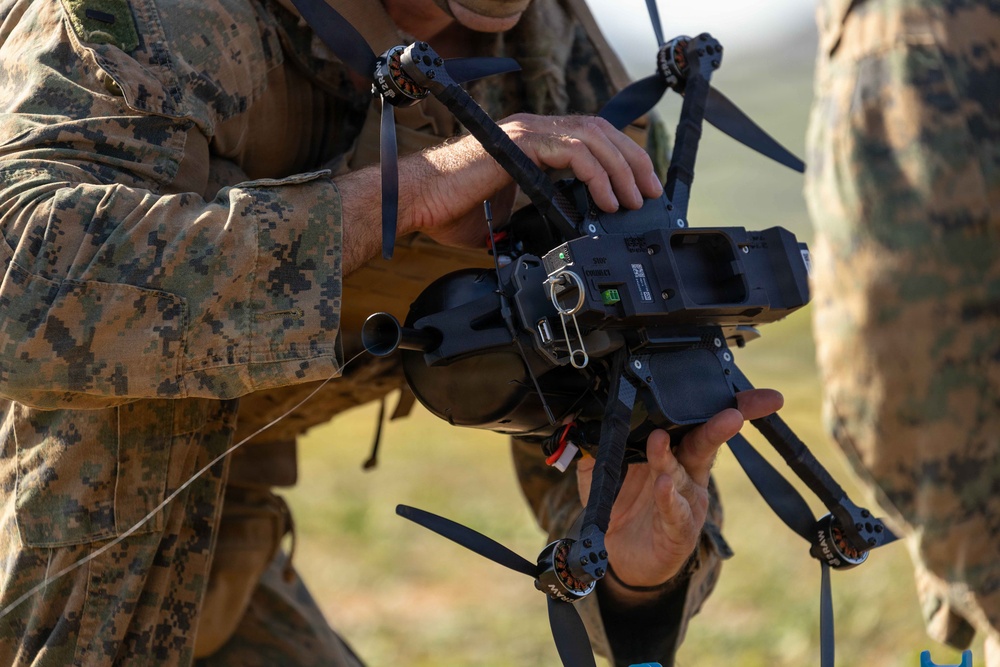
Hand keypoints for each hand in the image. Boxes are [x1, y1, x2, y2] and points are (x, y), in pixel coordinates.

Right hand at [338, 112, 661, 273]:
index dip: (621, 160)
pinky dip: (597, 174)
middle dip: (632, 162)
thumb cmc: (450, 210)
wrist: (417, 203)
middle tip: (650, 194)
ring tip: (633, 200)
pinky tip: (606, 199)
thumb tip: (560, 238)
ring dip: (621, 169)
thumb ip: (536, 216)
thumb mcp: (508, 216)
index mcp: (532, 142)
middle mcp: (533, 130)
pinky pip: (572, 151)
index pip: (590, 138)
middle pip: (601, 131)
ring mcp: (526, 132)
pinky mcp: (519, 142)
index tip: (640, 190)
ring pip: (593, 136)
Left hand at [576, 389, 783, 593]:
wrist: (620, 555)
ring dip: (668, 458)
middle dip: (722, 425)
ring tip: (657, 441)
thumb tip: (583, 418)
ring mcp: (686, 501)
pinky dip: (668, 498)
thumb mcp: (603, 471)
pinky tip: (663, 484)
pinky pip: (674, 512)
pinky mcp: (678, 530)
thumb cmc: (622, 505)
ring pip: (681, 474)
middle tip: (731, 413)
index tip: (746, 394)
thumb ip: (597, 446)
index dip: (719, 406)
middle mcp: (687, 473)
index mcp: (675, 451)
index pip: (694, 421)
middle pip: (705, 443)